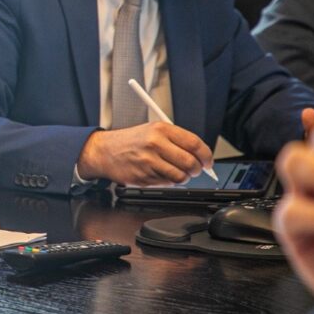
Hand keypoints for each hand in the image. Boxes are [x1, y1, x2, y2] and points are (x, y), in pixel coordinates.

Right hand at [77, 123, 211, 184]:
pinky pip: (167, 184)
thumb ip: (176, 140)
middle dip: (197, 170)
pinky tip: (160, 174)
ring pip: (181, 177)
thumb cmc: (131, 141)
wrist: (105, 151)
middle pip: (190, 162)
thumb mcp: (153, 130)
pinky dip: (168, 181)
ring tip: (176, 172)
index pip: (194, 143)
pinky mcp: (143, 177)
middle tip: (195, 170)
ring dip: (183, 177)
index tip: (208, 162)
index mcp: (160, 129)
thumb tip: (200, 155)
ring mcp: (149, 162)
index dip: (206, 155)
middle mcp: (155, 144)